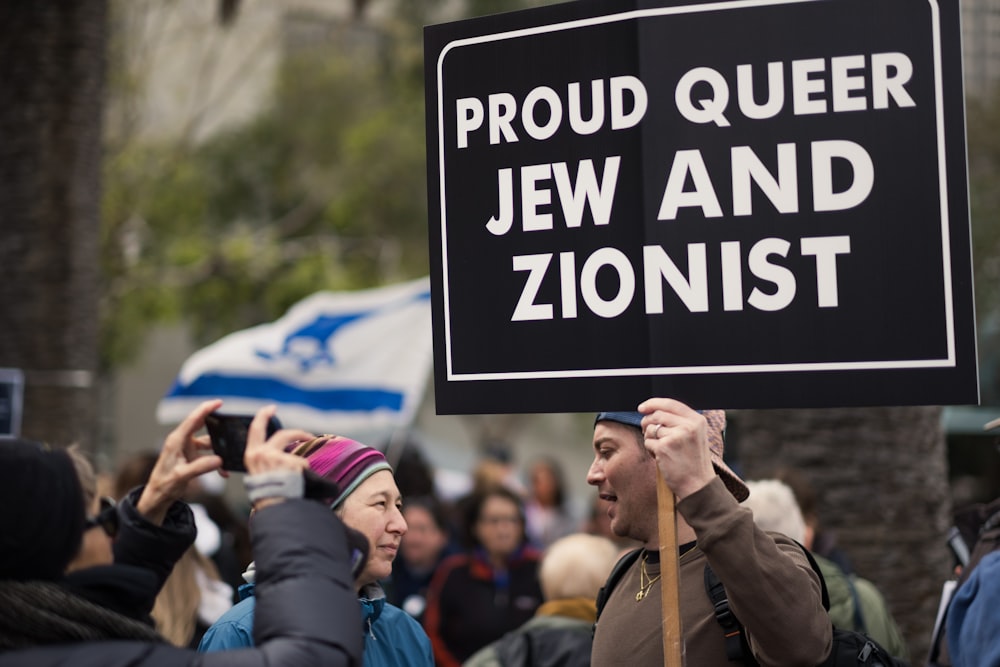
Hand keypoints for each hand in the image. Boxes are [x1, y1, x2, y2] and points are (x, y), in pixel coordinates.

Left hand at [136, 399, 225, 523]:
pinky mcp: (192, 457)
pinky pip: (208, 455)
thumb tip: (219, 460)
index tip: (218, 402)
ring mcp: (188, 449)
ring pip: (208, 442)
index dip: (206, 409)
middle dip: (216, 423)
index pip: (193, 420)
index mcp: (176, 441)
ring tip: (229, 454)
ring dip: (219, 448)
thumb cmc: (164, 484)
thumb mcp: (182, 476)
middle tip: (230, 420)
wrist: (158, 496)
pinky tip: (223, 471)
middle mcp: (182, 442)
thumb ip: (200, 467)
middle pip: (202, 426)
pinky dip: (217, 461)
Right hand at [243, 405, 312, 509]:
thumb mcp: (257, 476)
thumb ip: (263, 463)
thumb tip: (276, 457)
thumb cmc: (265, 495)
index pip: (256, 430)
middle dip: (298, 433)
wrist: (273, 507)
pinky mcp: (290, 462)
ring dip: (301, 466)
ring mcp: (277, 457)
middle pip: (284, 435)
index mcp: (251, 455)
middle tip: (308, 434)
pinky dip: (303, 474)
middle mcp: (262, 453)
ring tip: (300, 480)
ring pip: (295, 455)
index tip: (270, 409)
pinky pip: (302, 465)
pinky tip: (298, 484)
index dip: (263, 417)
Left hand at [637, 398, 715, 499]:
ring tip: (661, 449)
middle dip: (647, 422)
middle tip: (647, 432)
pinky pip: (648, 442)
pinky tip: (661, 457)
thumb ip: (680, 422)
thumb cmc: (694, 462)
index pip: (671, 403)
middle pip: (657, 415)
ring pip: (650, 428)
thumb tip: (653, 411)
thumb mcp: (695, 436)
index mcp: (697, 420)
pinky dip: (650, 449)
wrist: (698, 485)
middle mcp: (688, 426)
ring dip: (649, 438)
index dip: (653, 403)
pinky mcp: (664, 447)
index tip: (642, 407)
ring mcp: (676, 436)